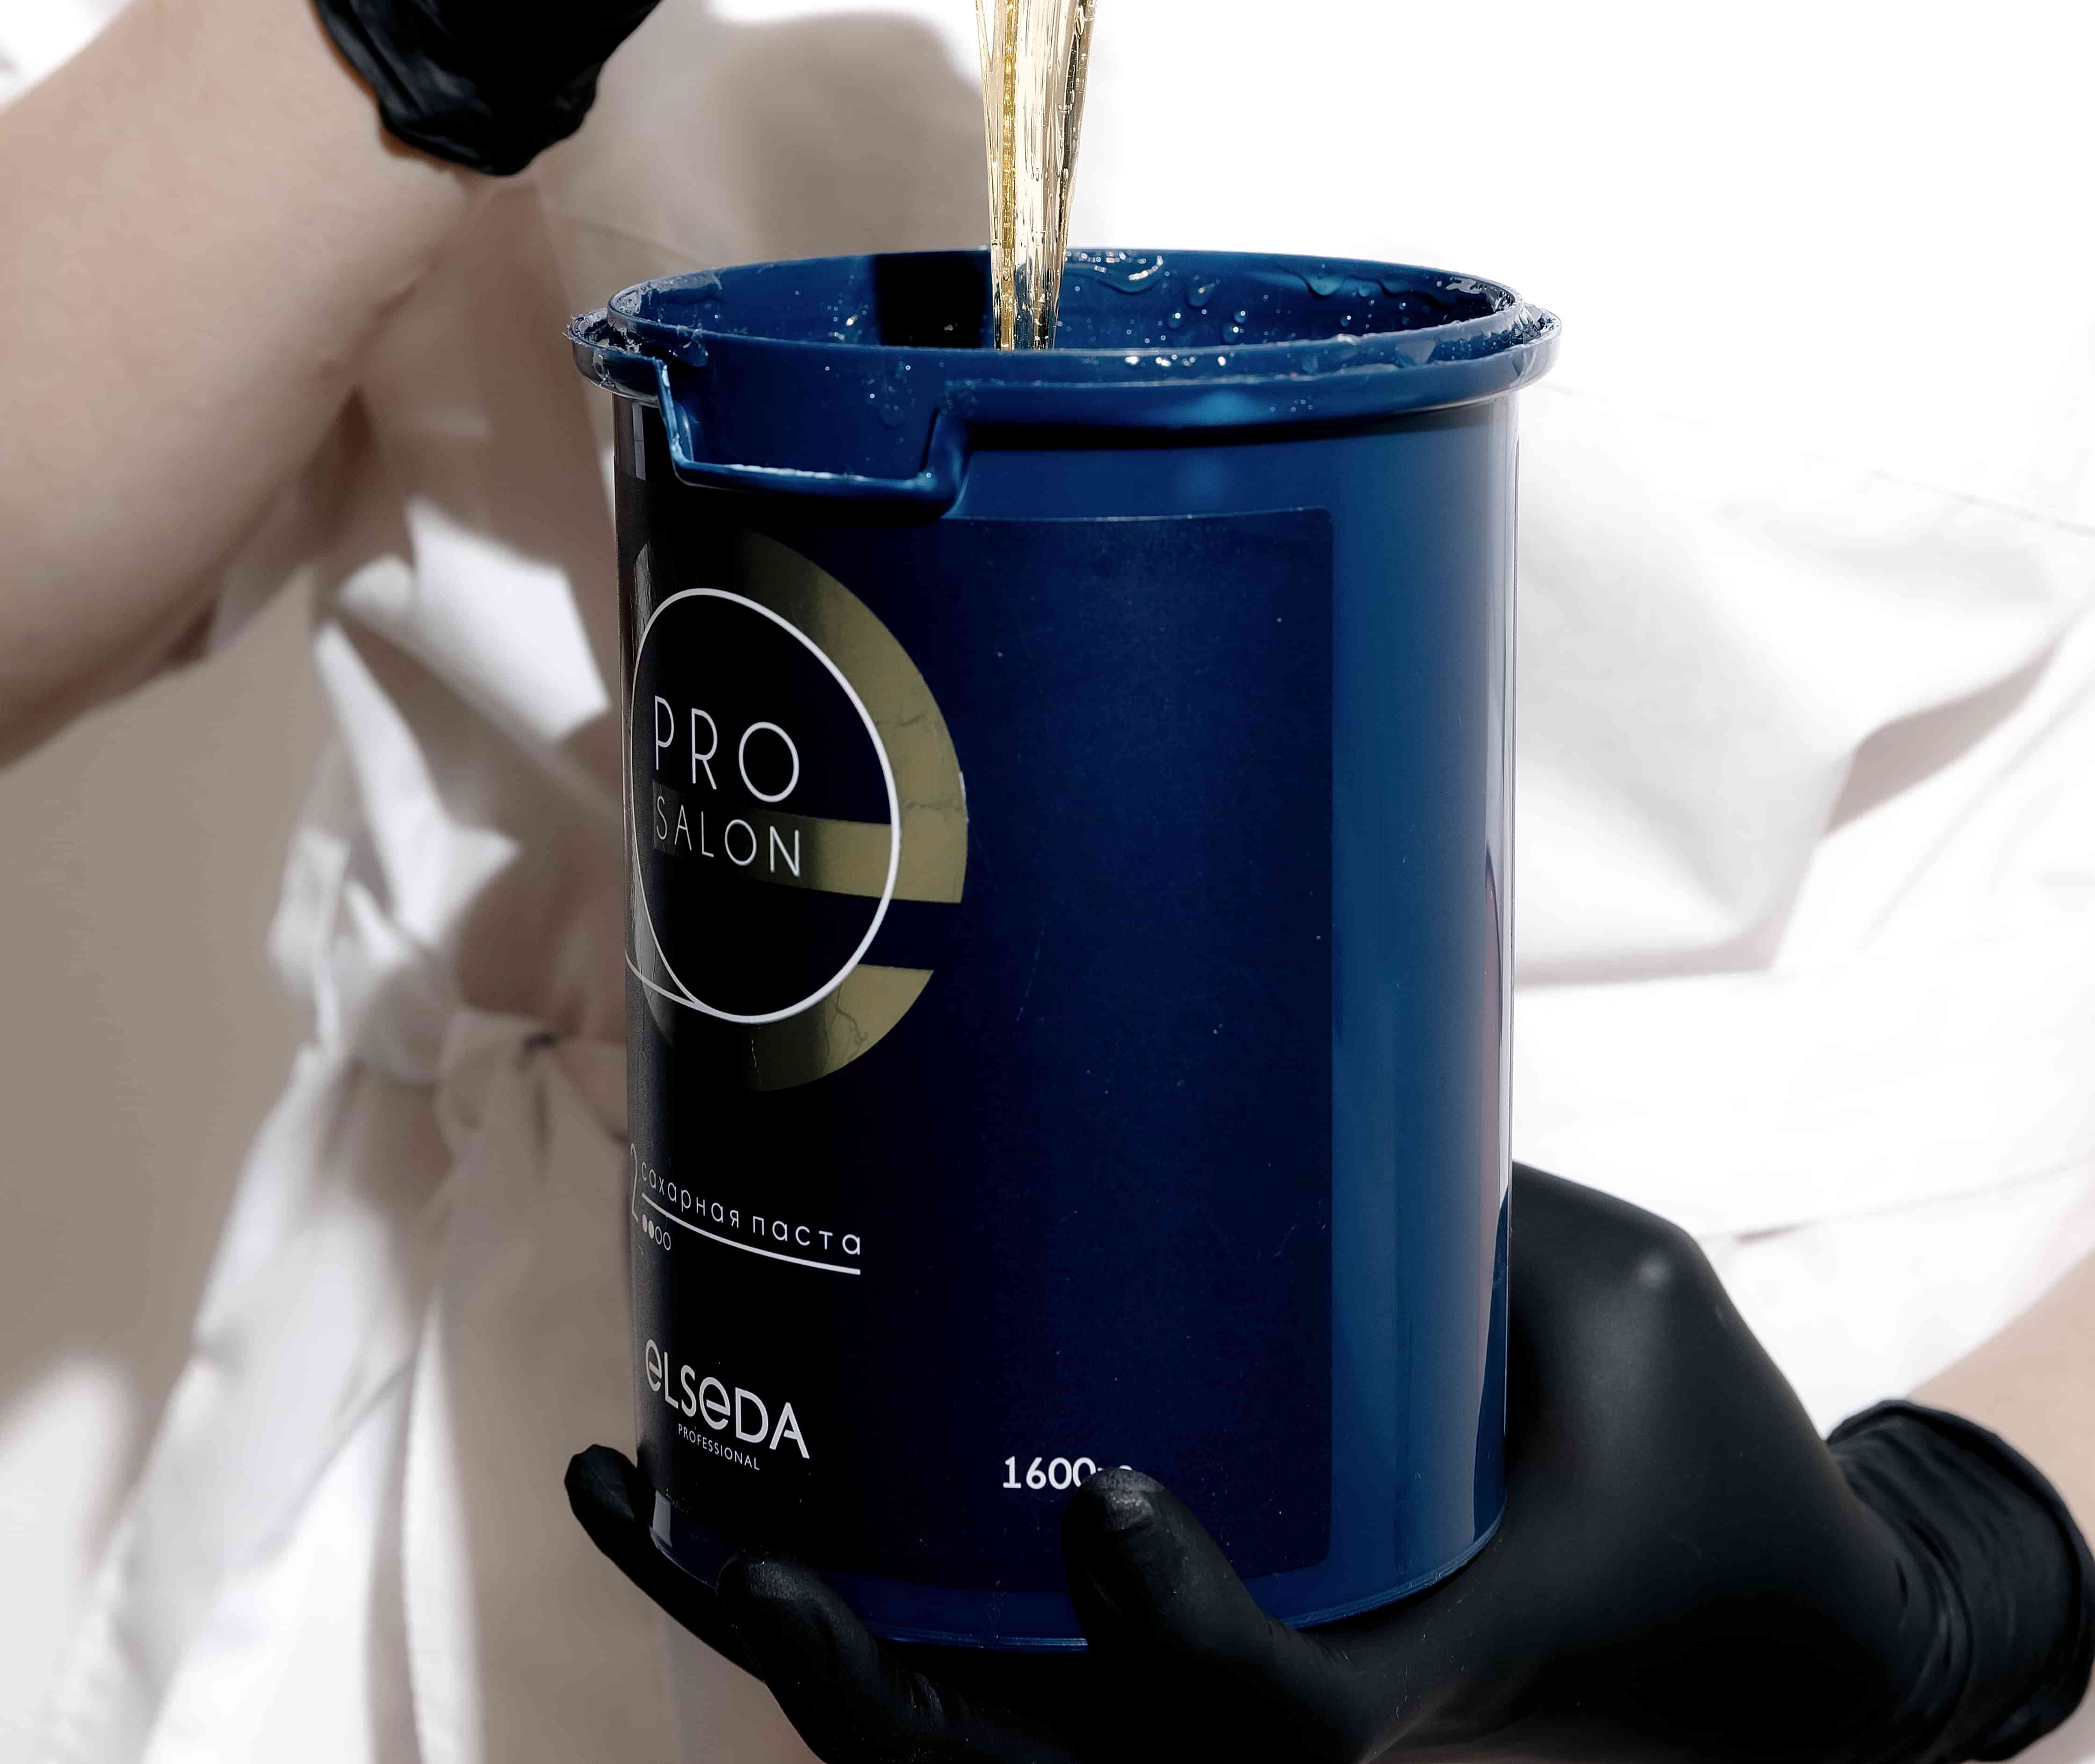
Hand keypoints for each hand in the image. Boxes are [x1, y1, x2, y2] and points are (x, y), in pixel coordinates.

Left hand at [569, 1168, 2092, 1762]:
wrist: (1749, 1604)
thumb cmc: (1710, 1456)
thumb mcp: (1630, 1304)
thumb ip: (1460, 1201)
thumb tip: (1304, 1028)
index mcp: (1433, 1658)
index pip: (1283, 1735)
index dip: (1183, 1654)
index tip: (1108, 1507)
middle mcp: (1302, 1707)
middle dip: (862, 1688)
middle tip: (730, 1543)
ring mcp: (1225, 1687)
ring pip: (976, 1744)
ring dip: (798, 1636)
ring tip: (640, 1486)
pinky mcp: (1183, 1638)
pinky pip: (997, 1657)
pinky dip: (854, 1579)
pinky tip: (735, 1465)